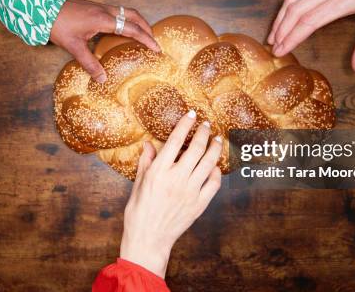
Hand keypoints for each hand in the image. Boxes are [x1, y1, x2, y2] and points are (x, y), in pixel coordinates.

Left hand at [50, 0, 159, 81]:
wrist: (43, 6)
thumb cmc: (57, 25)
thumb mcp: (73, 47)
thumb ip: (89, 63)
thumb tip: (103, 79)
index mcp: (103, 19)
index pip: (132, 28)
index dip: (146, 38)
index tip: (157, 48)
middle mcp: (105, 10)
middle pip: (134, 16)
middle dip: (147, 28)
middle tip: (154, 41)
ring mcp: (101, 7)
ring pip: (127, 12)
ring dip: (138, 22)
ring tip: (143, 35)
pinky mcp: (96, 7)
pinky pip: (118, 12)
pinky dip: (127, 20)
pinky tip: (123, 30)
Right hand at [120, 110, 222, 276]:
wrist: (148, 240)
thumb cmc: (139, 213)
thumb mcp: (138, 184)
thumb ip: (146, 162)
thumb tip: (148, 143)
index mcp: (159, 172)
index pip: (175, 140)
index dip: (185, 124)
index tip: (191, 114)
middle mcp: (176, 179)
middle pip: (196, 148)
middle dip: (203, 132)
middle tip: (207, 124)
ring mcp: (190, 192)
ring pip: (208, 163)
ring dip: (214, 148)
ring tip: (217, 140)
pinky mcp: (199, 204)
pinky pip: (214, 184)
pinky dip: (216, 172)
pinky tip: (215, 166)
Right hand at [268, 0, 354, 71]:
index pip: (309, 21)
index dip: (292, 38)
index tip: (281, 51)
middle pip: (295, 11)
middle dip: (280, 32)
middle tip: (272, 49)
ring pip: (293, 0)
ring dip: (280, 19)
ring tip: (273, 36)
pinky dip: (287, 7)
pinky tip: (285, 18)